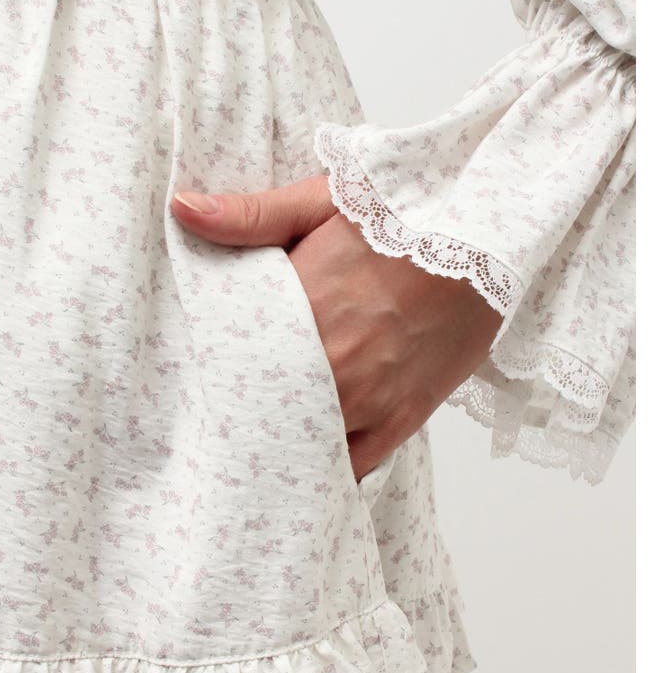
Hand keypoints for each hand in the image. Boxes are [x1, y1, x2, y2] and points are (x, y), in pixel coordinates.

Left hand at [171, 176, 501, 480]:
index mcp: (298, 310)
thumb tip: (183, 211)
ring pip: (302, 446)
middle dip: (237, 419)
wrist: (488, 235)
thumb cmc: (406, 215)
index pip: (230, 361)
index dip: (209, 374)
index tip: (192, 381)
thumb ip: (249, 216)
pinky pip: (353, 467)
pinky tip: (306, 471)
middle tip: (214, 425)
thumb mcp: (322, 201)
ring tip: (254, 453)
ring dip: (278, 448)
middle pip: (260, 414)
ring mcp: (365, 399)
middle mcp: (327, 365)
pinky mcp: (400, 420)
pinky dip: (327, 471)